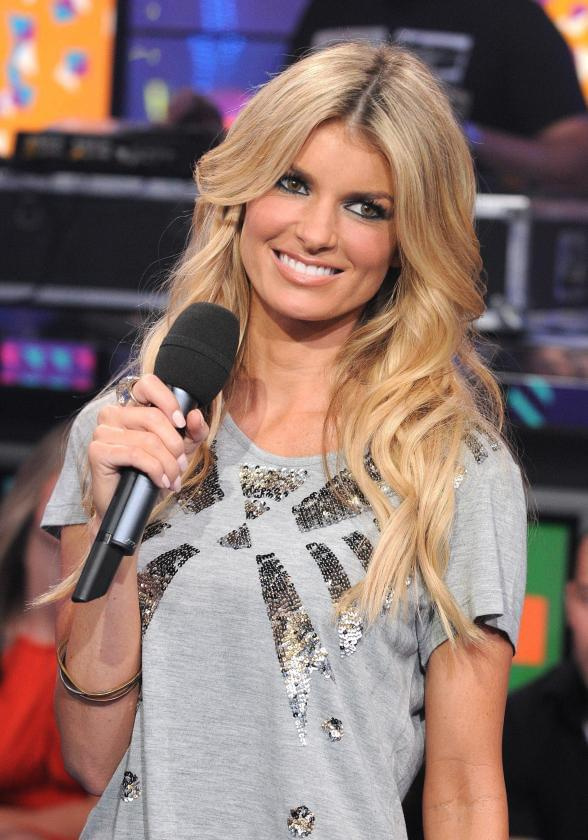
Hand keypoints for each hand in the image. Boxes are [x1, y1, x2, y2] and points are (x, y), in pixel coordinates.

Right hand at [88, 374, 208, 519]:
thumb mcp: (180, 450)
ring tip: (173, 479)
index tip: (181, 424)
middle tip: (181, 465)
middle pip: (154, 417)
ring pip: (148, 440)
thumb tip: (194, 415)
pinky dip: (155, 470)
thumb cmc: (150, 474)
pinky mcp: (98, 451)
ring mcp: (103, 431)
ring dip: (168, 464)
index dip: (168, 401)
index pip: (148, 384)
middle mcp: (113, 414)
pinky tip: (161, 482)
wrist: (127, 505)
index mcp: (131, 407)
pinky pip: (136, 455)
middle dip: (175, 445)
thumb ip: (193, 431)